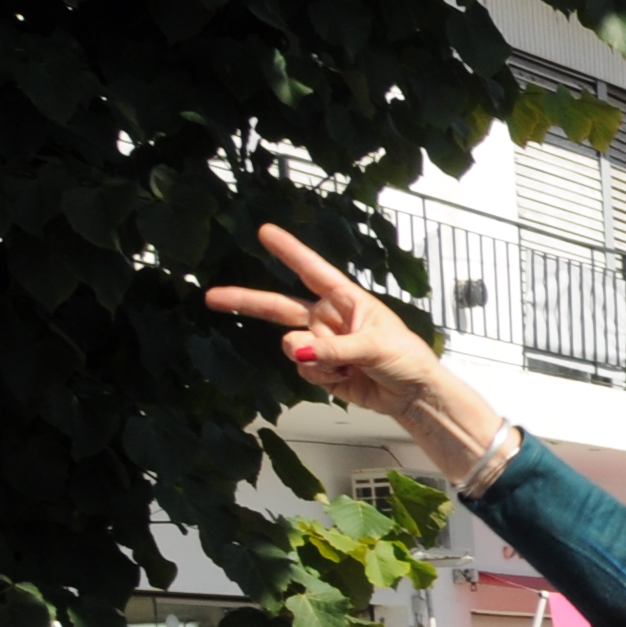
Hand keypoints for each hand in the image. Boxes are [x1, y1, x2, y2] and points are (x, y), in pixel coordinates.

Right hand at [206, 224, 505, 484]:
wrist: (413, 395)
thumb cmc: (406, 359)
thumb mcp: (375, 348)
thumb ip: (333, 349)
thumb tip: (294, 349)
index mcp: (346, 300)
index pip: (313, 271)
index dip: (289, 251)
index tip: (265, 231)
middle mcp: (328, 317)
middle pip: (278, 307)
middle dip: (246, 301)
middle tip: (211, 296)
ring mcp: (321, 343)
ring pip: (294, 347)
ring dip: (317, 360)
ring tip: (349, 366)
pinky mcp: (320, 367)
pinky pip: (304, 369)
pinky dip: (322, 377)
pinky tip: (346, 379)